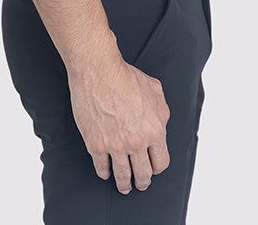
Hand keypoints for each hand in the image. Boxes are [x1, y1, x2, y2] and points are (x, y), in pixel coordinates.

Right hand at [68, 56, 169, 193]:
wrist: (98, 70)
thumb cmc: (125, 76)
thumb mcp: (155, 90)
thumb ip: (162, 112)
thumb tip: (162, 125)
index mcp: (154, 130)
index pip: (161, 163)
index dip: (157, 168)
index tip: (153, 170)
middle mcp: (136, 142)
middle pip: (143, 174)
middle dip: (143, 181)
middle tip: (140, 184)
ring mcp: (115, 146)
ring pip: (123, 176)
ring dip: (124, 184)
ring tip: (124, 186)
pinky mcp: (95, 144)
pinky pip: (102, 168)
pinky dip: (105, 173)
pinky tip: (106, 172)